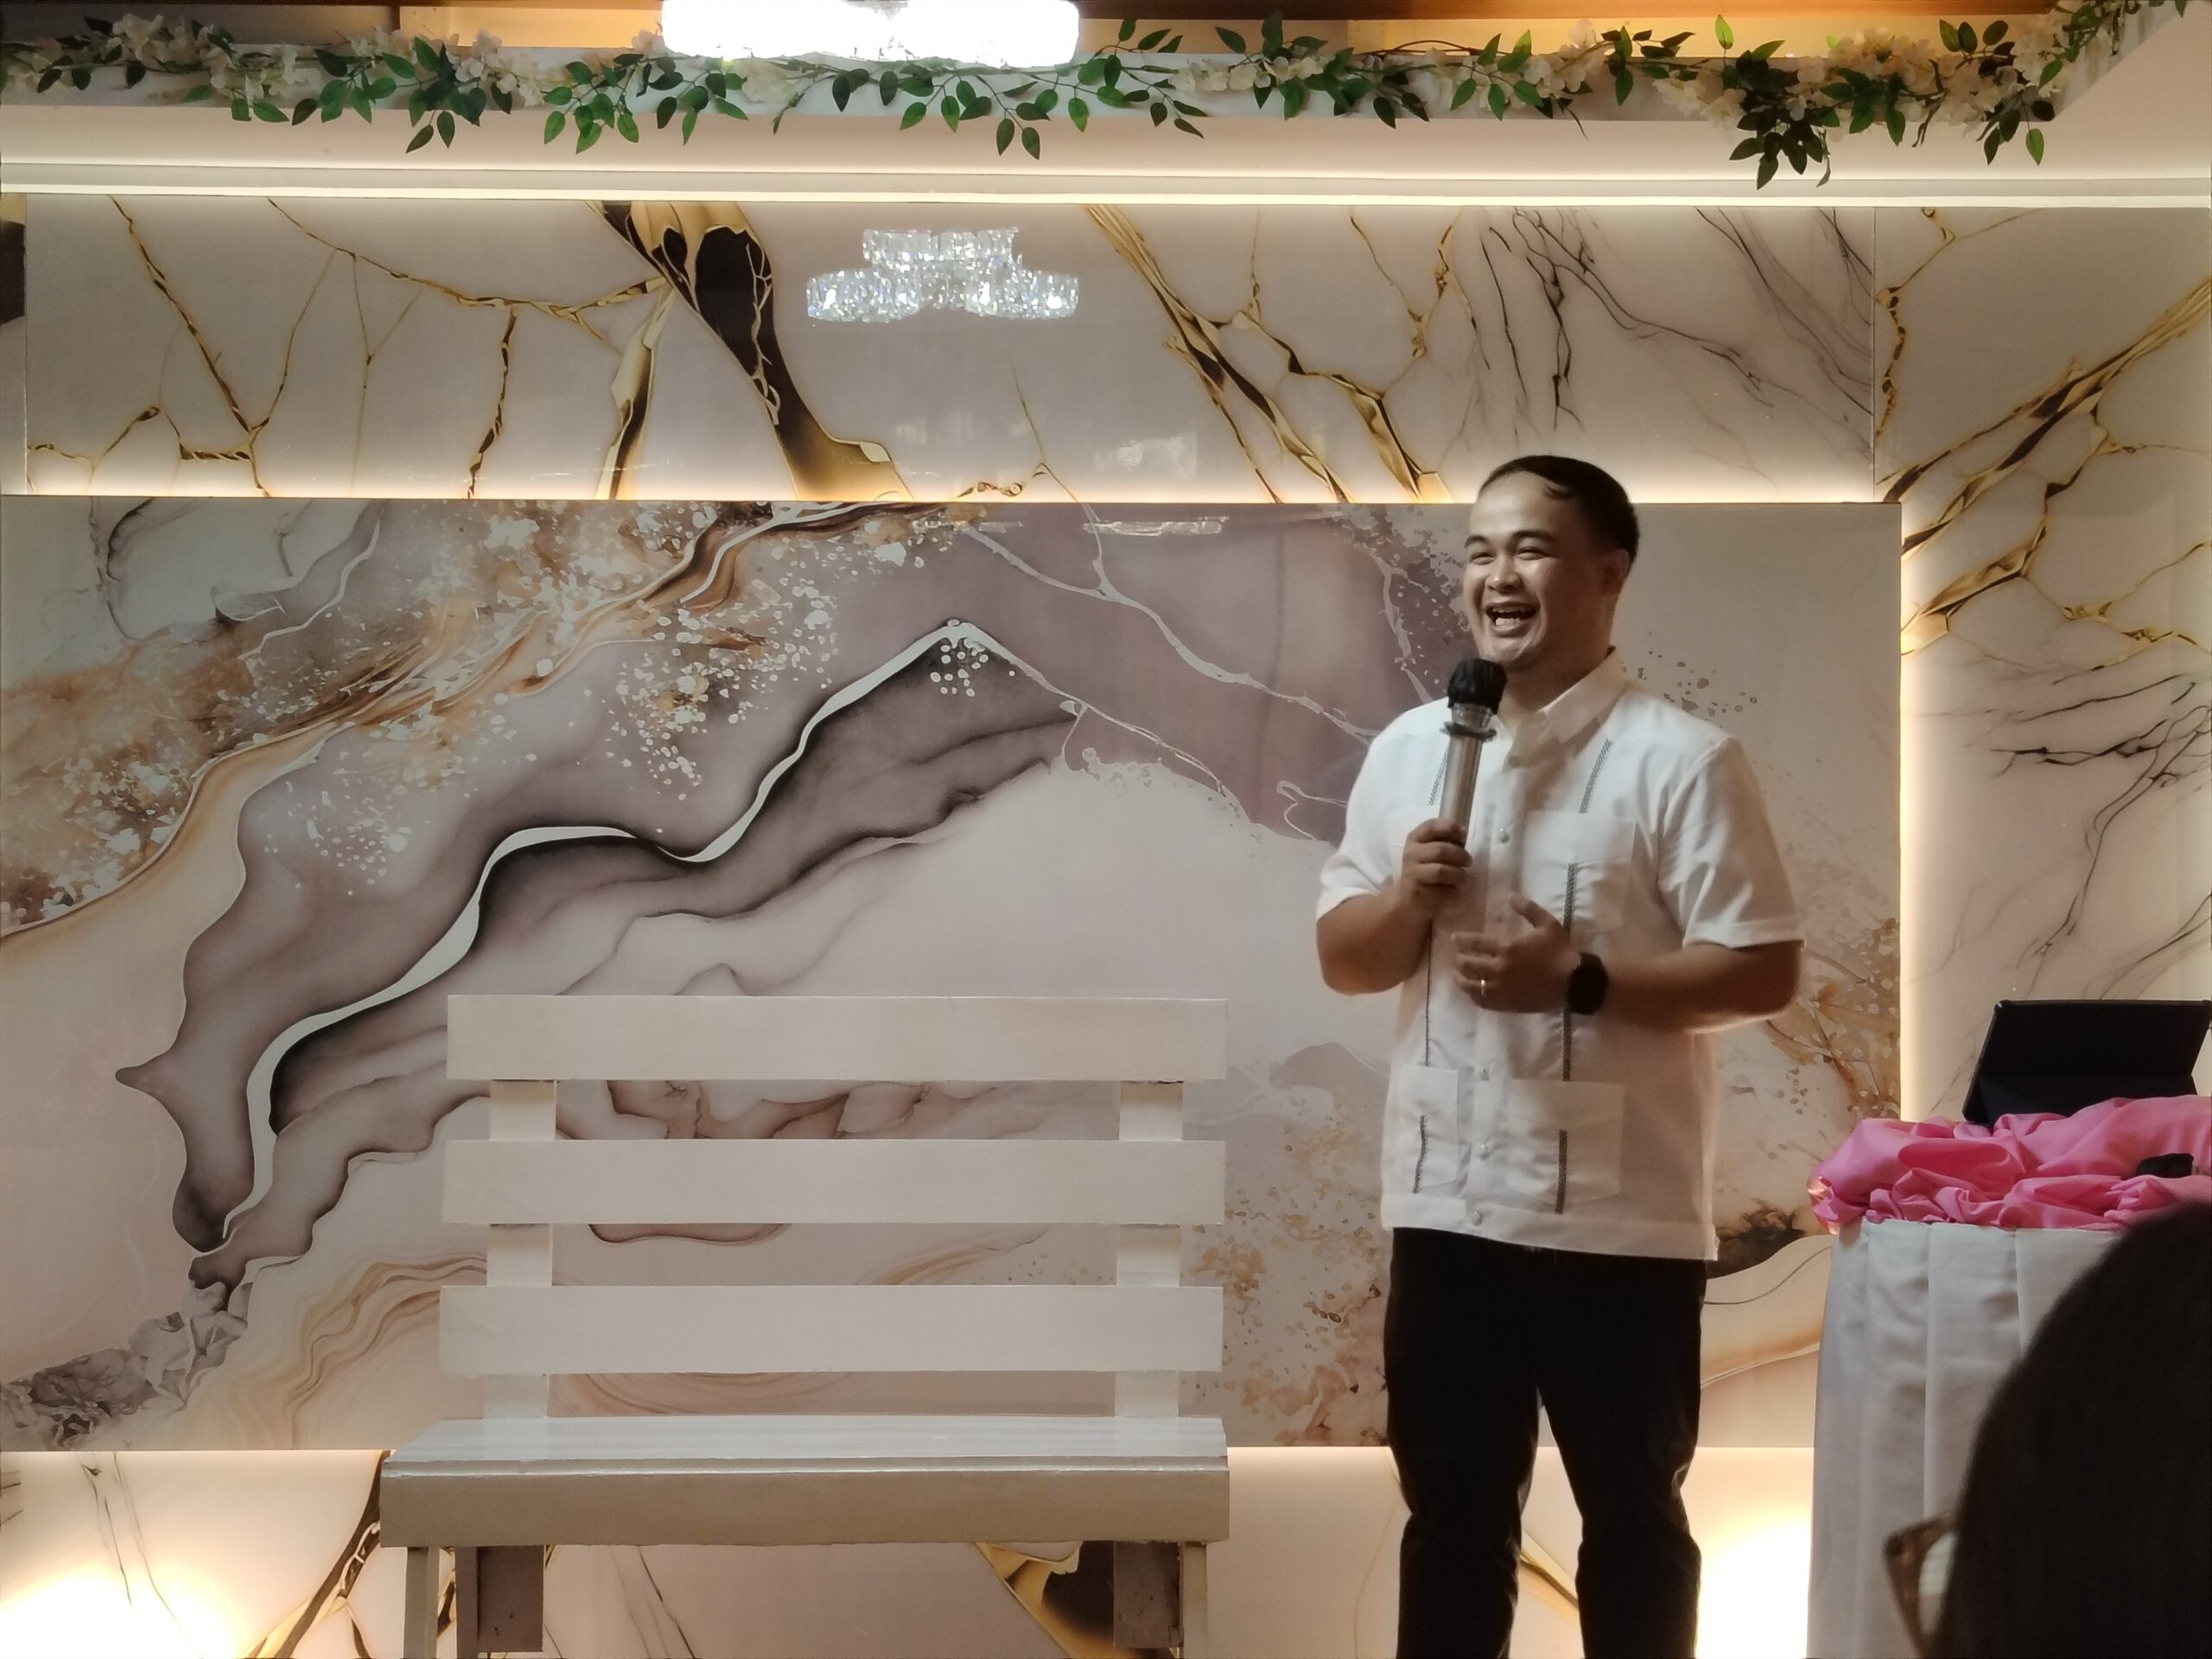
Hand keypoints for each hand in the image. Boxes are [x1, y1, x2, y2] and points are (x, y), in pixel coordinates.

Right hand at [1394, 818, 1470, 917]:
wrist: (1408, 898)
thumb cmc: (1424, 869)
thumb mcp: (1428, 850)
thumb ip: (1443, 840)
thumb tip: (1463, 834)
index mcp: (1414, 839)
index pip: (1431, 826)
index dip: (1451, 827)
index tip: (1464, 834)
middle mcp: (1411, 854)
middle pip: (1441, 850)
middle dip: (1460, 855)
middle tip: (1468, 861)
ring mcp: (1413, 873)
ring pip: (1442, 870)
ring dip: (1459, 874)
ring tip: (1463, 876)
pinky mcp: (1418, 892)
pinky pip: (1443, 889)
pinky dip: (1453, 890)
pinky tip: (1453, 889)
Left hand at [1453, 897, 1578, 1012]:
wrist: (1573, 983)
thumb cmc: (1560, 951)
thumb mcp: (1547, 924)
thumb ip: (1528, 909)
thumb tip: (1511, 896)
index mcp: (1507, 948)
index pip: (1475, 943)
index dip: (1462, 940)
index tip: (1454, 938)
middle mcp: (1499, 969)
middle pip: (1468, 965)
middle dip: (1459, 959)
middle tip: (1457, 957)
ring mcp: (1501, 989)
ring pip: (1470, 986)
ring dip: (1460, 979)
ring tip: (1457, 975)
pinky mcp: (1506, 1004)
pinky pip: (1482, 1001)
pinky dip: (1474, 995)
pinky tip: (1473, 991)